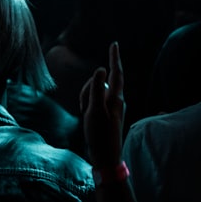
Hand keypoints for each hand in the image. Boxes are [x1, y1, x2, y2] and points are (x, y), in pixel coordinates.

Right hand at [79, 42, 125, 168]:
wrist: (105, 157)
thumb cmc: (99, 134)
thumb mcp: (94, 110)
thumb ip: (96, 88)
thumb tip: (101, 69)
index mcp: (116, 98)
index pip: (116, 73)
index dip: (114, 58)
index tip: (114, 44)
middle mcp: (116, 100)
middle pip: (99, 83)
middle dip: (87, 89)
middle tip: (84, 108)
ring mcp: (112, 107)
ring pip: (94, 93)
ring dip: (85, 99)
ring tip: (86, 115)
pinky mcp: (106, 113)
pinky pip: (93, 102)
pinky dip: (86, 106)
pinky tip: (87, 118)